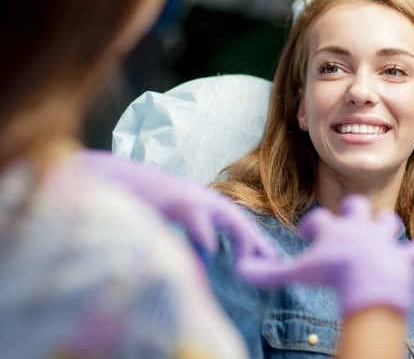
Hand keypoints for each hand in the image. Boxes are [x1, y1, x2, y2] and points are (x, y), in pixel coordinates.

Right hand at [78, 149, 277, 259]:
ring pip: (228, 218)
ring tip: (249, 262)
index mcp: (204, 204)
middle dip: (257, 241)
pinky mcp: (177, 200)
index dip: (252, 240)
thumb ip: (193, 236)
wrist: (114, 178)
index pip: (236, 222)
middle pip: (240, 220)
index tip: (267, 258)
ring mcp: (192, 197)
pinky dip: (205, 235)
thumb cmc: (142, 202)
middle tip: (273, 262)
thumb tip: (208, 257)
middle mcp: (204, 198)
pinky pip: (197, 220)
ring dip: (242, 239)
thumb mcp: (173, 221)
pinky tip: (213, 251)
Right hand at [237, 194, 413, 315]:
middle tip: (348, 221)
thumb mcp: (298, 272)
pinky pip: (412, 250)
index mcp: (334, 229)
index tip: (307, 235)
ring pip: (388, 221)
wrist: (369, 279)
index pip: (318, 218)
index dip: (311, 226)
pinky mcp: (401, 255)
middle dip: (353, 209)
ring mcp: (382, 239)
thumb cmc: (332, 273)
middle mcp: (359, 227)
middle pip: (357, 206)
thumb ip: (270, 273)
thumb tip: (242, 270)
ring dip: (385, 225)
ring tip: (380, 231)